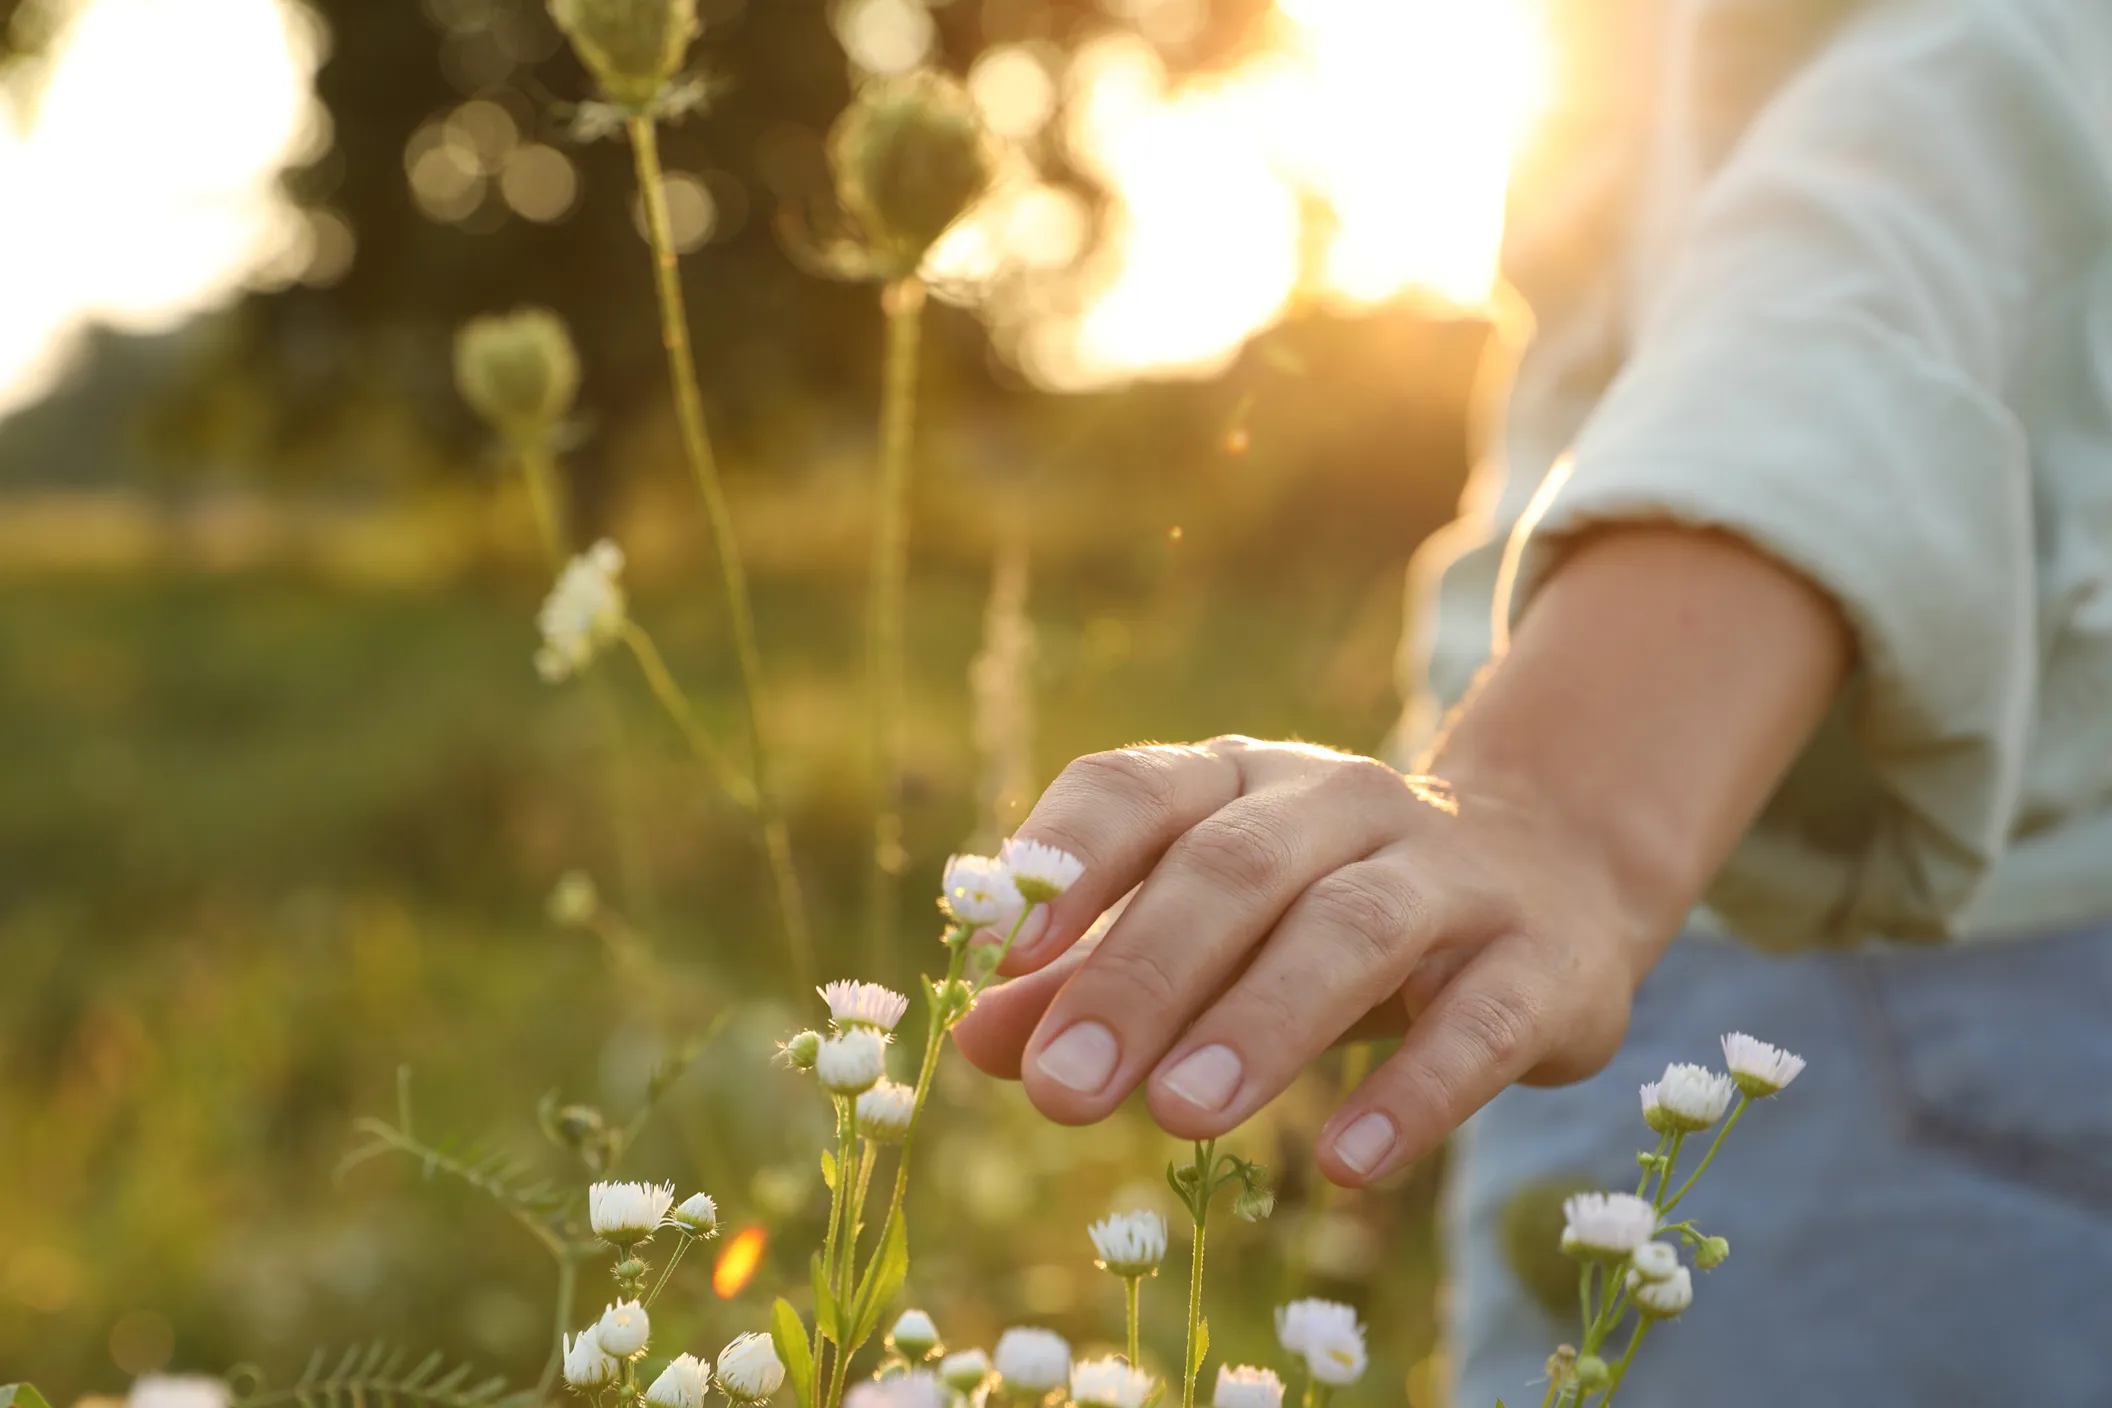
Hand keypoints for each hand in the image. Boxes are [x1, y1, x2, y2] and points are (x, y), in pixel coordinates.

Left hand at [951, 737, 1653, 1185]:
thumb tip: (974, 1043)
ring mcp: (1454, 872)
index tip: (1000, 951)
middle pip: (1232, 869)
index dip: (1068, 858)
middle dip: (1140, 976)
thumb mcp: (1214, 929)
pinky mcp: (1545, 961)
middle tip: (1064, 1090)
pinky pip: (1478, 1023)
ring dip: (1261, 1021)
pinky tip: (1348, 1163)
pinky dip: (1413, 1093)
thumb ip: (1094, 976)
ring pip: (1352, 927)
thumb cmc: (1330, 912)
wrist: (1555, 876)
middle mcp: (1344, 801)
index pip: (1138, 789)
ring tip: (1178, 1115)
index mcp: (1241, 782)